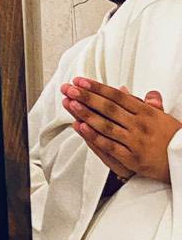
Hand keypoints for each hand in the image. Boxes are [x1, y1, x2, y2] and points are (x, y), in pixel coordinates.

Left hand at [61, 77, 180, 181]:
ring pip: (106, 125)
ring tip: (70, 103)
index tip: (80, 81)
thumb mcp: (164, 117)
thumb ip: (147, 103)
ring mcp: (136, 141)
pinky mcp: (133, 159)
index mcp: (146, 112)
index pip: (117, 96)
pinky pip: (110, 146)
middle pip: (109, 107)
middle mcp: (140, 124)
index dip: (97, 87)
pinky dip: (94, 136)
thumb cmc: (174, 139)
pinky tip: (81, 128)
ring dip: (86, 113)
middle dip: (86, 97)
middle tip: (68, 88)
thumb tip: (133, 89)